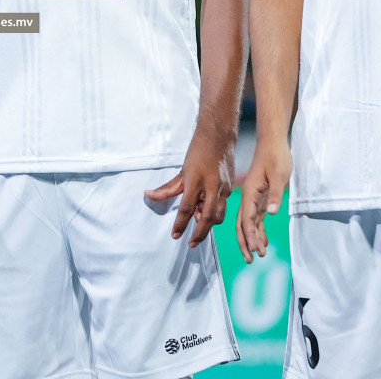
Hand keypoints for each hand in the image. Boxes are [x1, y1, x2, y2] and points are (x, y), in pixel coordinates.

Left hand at [146, 132, 233, 248]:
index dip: (180, 224)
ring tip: (198, 227)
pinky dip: (216, 214)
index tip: (175, 235)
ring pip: (218, 215)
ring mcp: (223, 187)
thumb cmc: (198, 152)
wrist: (219, 137)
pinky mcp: (230, 188)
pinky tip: (207, 213)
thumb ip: (168, 188)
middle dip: (199, 233)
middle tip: (191, 243)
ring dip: (209, 225)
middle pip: (206, 217)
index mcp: (195, 181)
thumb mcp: (182, 170)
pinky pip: (224, 207)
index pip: (186, 208)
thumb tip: (149, 196)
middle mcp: (211, 186)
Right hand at [238, 138, 290, 263]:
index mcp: (251, 192)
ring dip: (252, 239)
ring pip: (248, 223)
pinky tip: (263, 241)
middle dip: (246, 242)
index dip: (250, 236)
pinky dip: (259, 230)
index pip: (247, 219)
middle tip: (251, 260)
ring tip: (258, 255)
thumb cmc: (276, 157)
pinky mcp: (261, 198)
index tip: (255, 251)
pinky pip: (257, 218)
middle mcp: (249, 197)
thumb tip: (271, 214)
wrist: (273, 143)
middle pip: (243, 224)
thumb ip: (275, 195)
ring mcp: (254, 198)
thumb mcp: (279, 175)